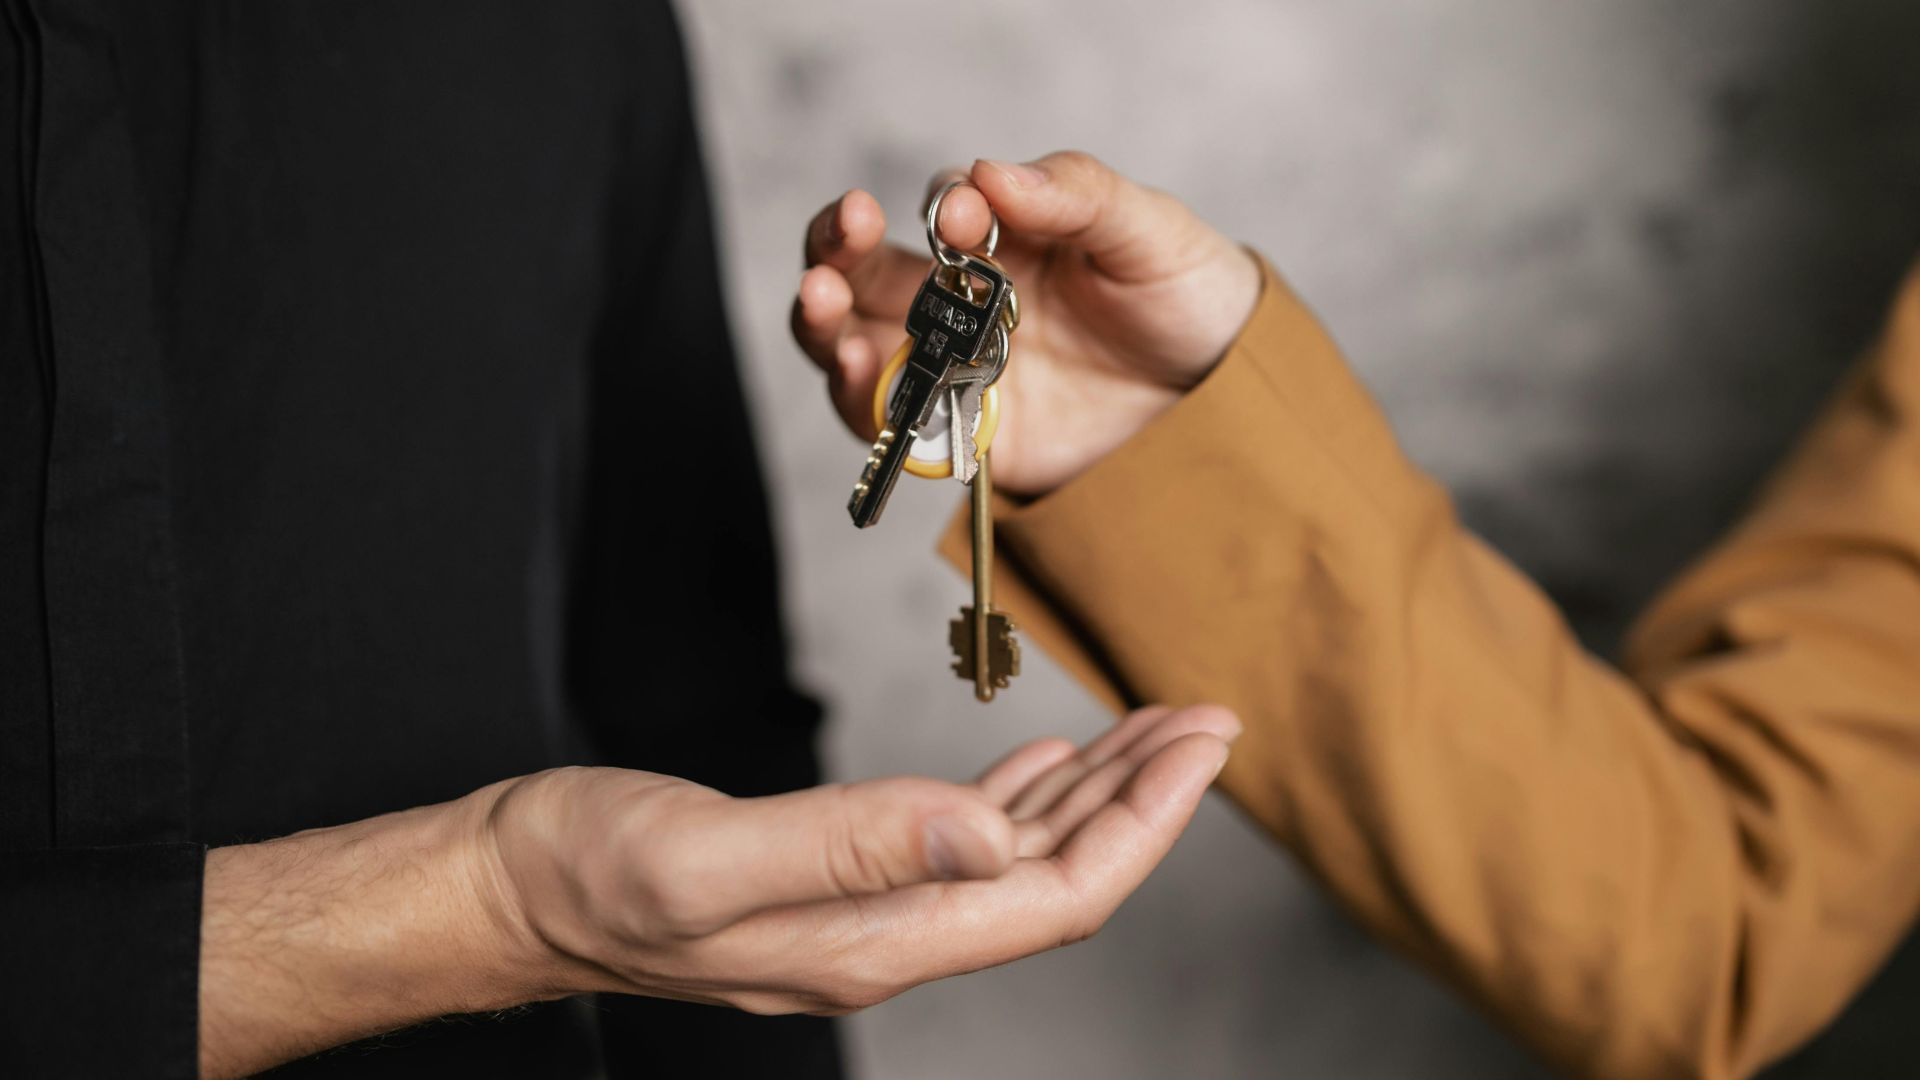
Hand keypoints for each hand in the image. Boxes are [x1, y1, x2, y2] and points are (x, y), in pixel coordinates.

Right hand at [483, 704, 1238, 1013]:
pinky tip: (1045, 767)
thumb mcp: (709, 856)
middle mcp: (884, 940)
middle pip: (1054, 880)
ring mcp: (862, 915)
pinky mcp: (835, 881)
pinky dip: (1019, 799)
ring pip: (1015, 861)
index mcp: (873, 941)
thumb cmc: (588, 870)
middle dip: (1143, 802)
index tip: (1201, 745)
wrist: (509, 890)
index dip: (1143, 823)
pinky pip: (959, 846)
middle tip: (1207, 722)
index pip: (1054, 894)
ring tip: (1153, 733)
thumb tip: (992, 837)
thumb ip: (852, 844)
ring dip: (1092, 796)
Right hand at [792, 152, 1261, 496]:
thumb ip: (1075, 194)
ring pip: (857, 344)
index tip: (966, 217)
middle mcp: (962, 303)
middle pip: (866, 272)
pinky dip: (863, 400)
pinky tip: (859, 372)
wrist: (1229, 403)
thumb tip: (991, 172)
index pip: (942, 210)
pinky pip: (893, 424)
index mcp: (1003, 240)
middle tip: (844, 231)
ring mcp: (956, 372)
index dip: (942, 207)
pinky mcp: (965, 438)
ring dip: (825, 323)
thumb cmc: (1186, 297)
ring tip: (822, 304)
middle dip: (837, 248)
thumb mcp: (1147, 230)